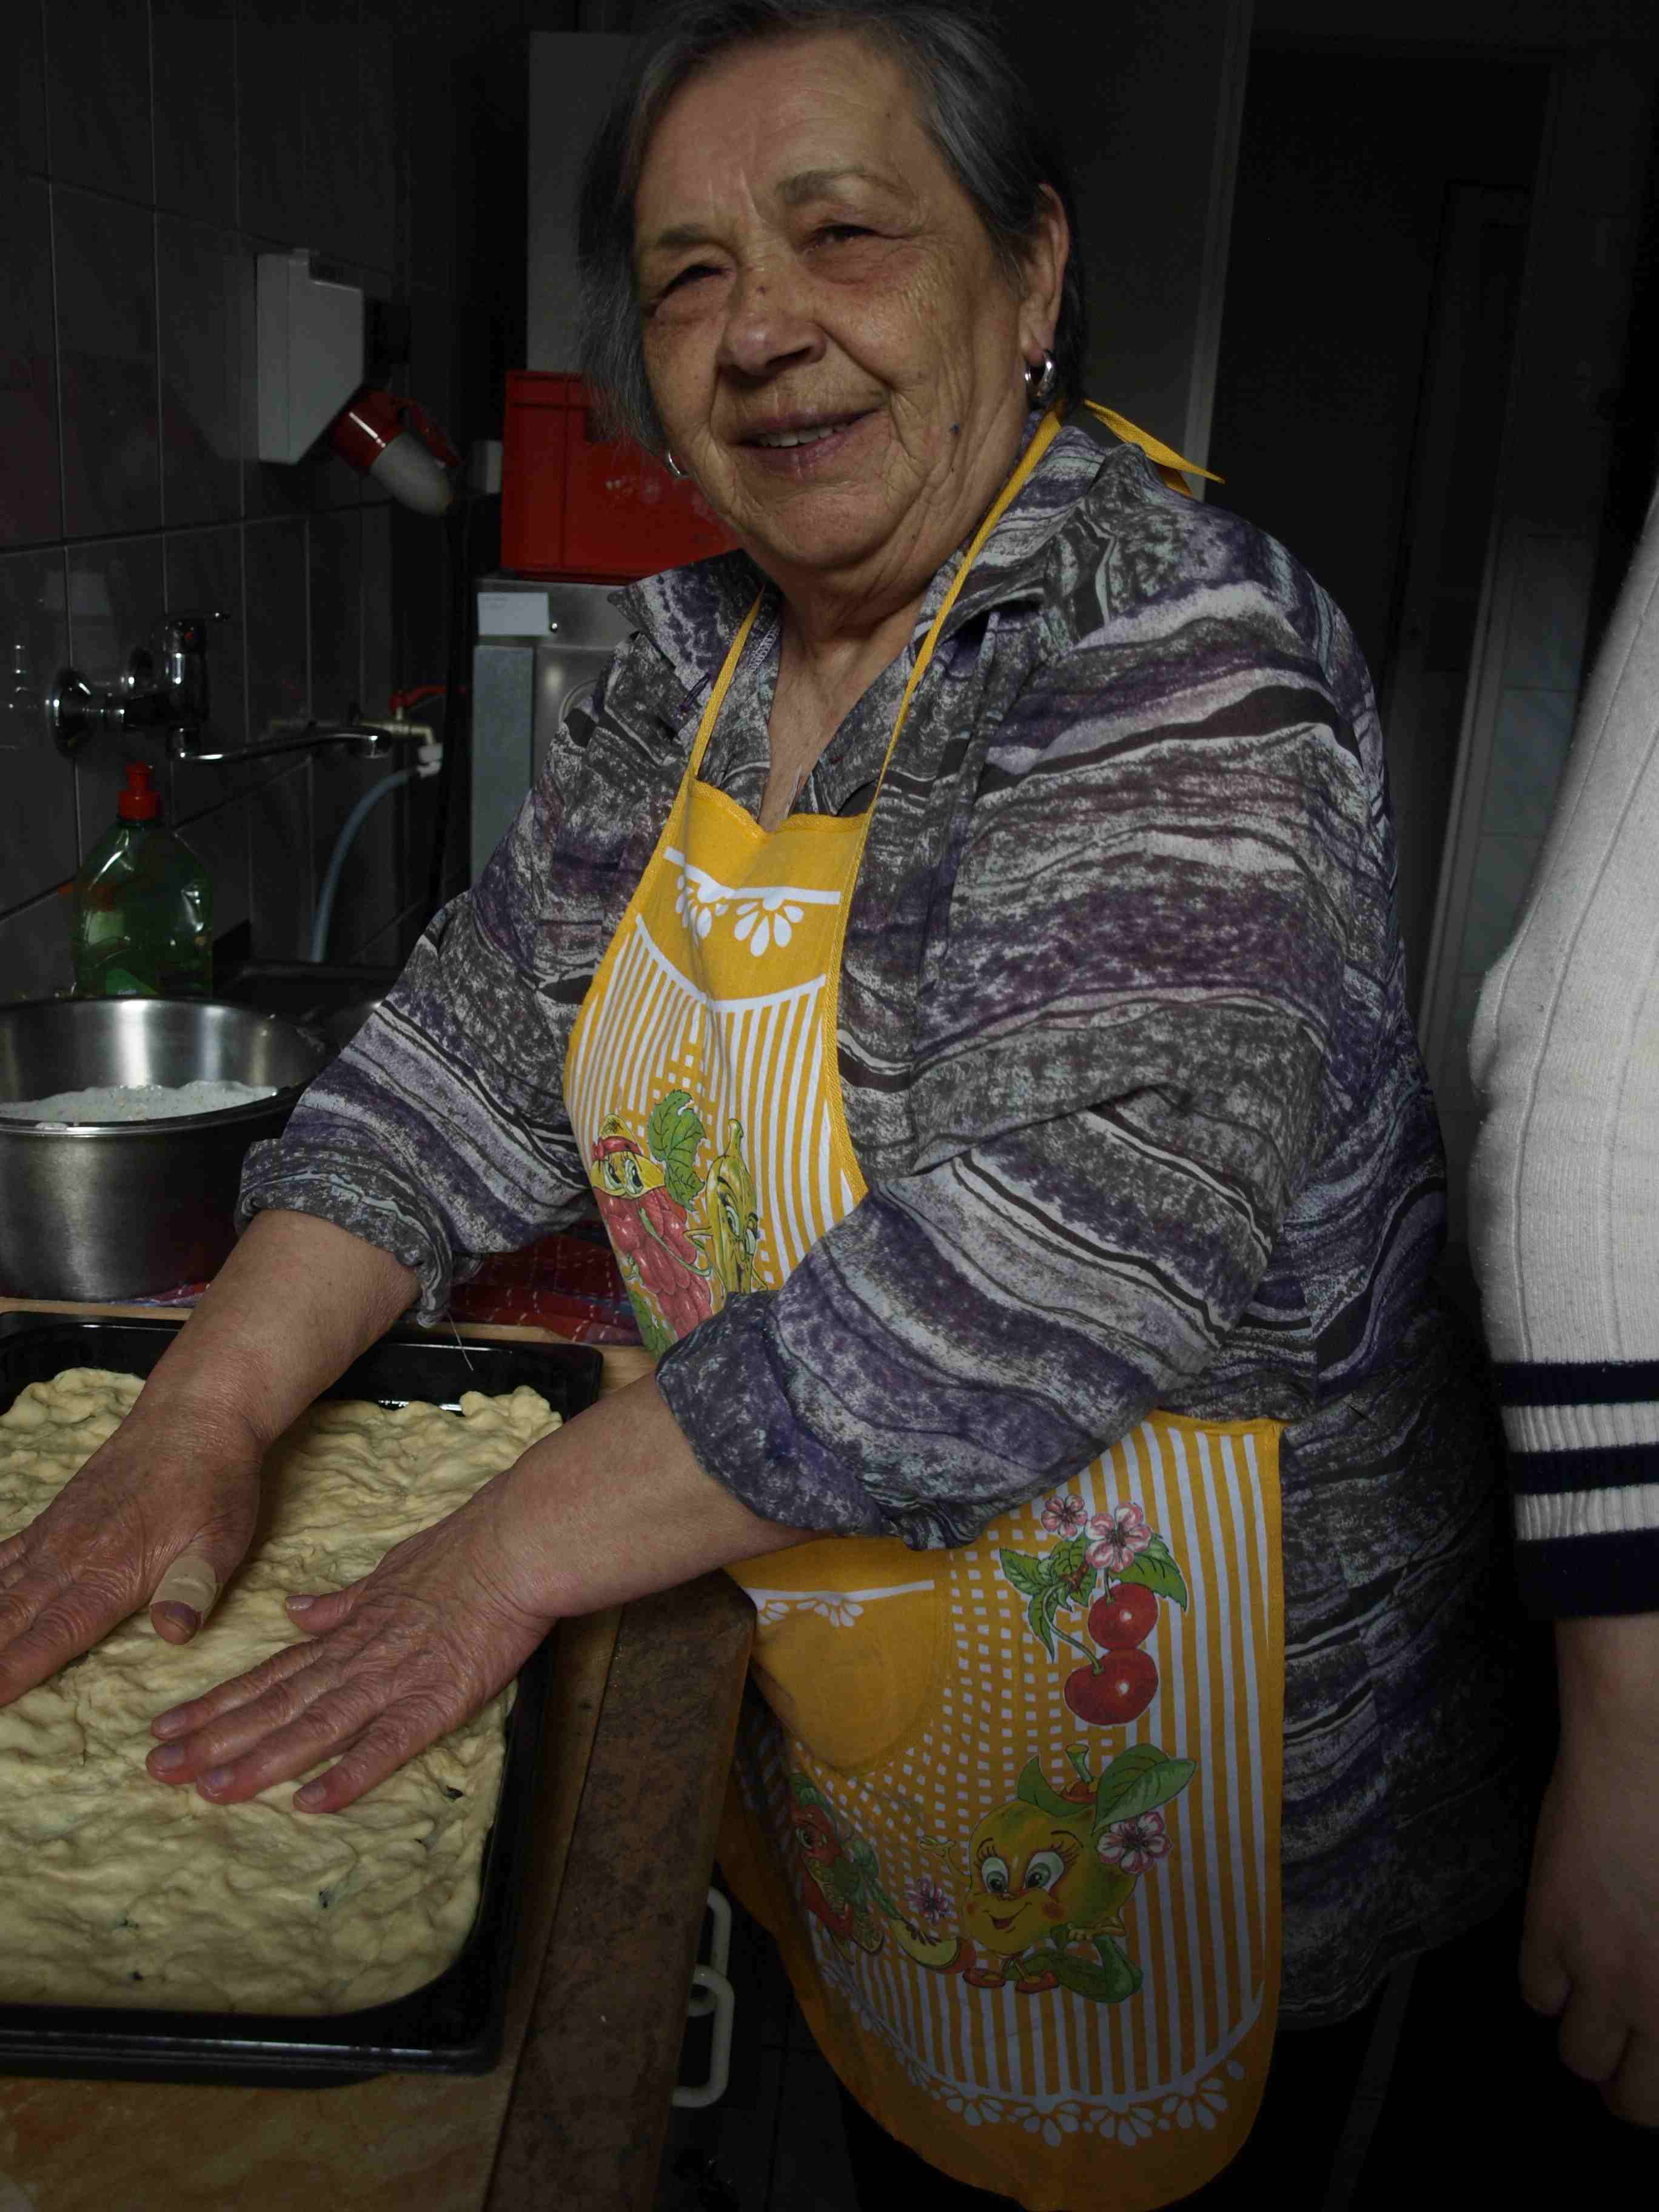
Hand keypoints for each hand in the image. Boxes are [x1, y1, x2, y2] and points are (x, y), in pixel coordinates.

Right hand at [0, 1391, 262, 1704]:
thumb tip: (175, 1632)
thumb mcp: (223, 1537)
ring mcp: (56, 1536)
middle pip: (11, 1620)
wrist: (197, 1415)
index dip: (14, 1671)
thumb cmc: (217, 1483)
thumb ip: (195, 1587)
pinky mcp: (55, 1519)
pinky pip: (3, 1557)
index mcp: (111, 1573)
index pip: (54, 1636)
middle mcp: (70, 1558)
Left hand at [145, 1468, 552, 1813]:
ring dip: (260, 1760)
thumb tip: (294, 1611)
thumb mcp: (388, 1571)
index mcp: (348, 1632)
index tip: (166, 1727)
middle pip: (275, 1704)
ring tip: (209, 1789)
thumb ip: (341, 1602)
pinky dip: (348, 1774)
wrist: (514, 1545)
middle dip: (214, 1738)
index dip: (216, 1703)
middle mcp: (357, 1659)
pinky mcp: (435, 1700)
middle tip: (157, 1770)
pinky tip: (312, 1804)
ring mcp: (393, 1681)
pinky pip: (385, 1744)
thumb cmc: (461, 1554)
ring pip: (314, 1726)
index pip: (270, 1674)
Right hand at [1521, 1618, 1658, 2125]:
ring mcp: (1602, 1969)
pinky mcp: (1551, 1928)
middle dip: (1631, 2084)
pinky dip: (1547, 1983)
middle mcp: (1654, 2000)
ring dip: (1587, 2035)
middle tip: (1635, 2049)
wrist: (1644, 1755)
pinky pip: (1534, 1993)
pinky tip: (1564, 1951)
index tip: (1655, 2060)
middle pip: (1630, 2101)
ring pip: (1578, 2056)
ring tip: (1596, 2001)